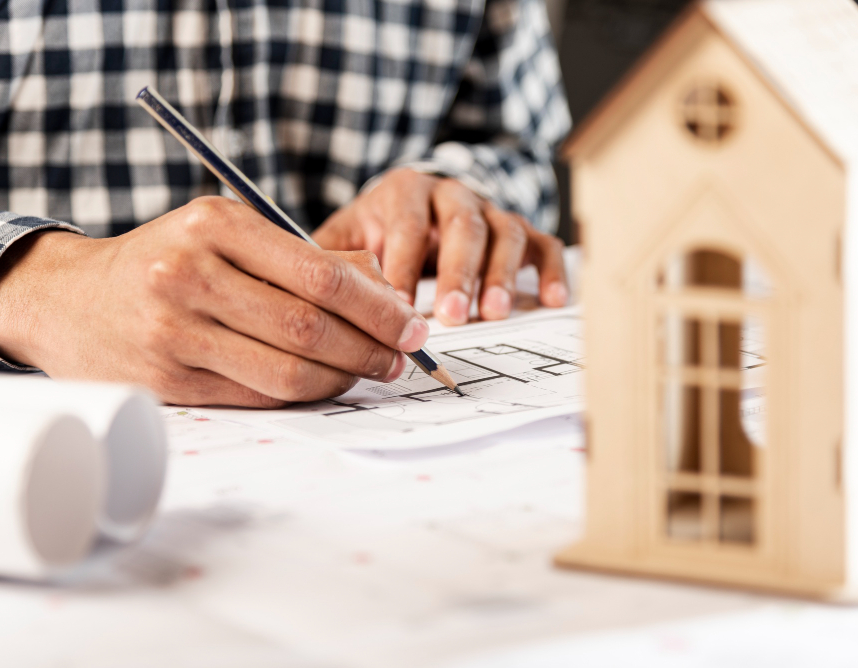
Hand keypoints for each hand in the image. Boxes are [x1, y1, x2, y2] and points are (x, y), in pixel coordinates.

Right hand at [0, 197, 429, 406]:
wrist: (69, 300)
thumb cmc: (165, 260)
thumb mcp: (225, 233)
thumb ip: (301, 258)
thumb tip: (386, 296)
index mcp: (214, 225)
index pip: (320, 275)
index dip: (379, 308)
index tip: (412, 325)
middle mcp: (189, 274)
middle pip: (310, 326)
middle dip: (371, 347)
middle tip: (399, 357)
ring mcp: (173, 332)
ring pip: (287, 369)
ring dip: (342, 377)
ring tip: (367, 371)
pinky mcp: (167, 381)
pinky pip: (257, 395)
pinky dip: (302, 393)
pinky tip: (322, 383)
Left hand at [313, 168, 568, 325]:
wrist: (416, 202)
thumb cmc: (375, 232)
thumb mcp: (346, 235)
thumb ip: (331, 258)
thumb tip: (305, 293)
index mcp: (404, 191)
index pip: (407, 225)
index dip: (404, 265)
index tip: (396, 306)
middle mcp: (452, 194)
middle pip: (463, 225)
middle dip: (457, 272)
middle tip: (450, 315)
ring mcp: (490, 209)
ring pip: (505, 233)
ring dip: (501, 275)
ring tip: (494, 314)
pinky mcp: (520, 228)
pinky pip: (543, 243)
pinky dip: (552, 269)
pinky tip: (551, 299)